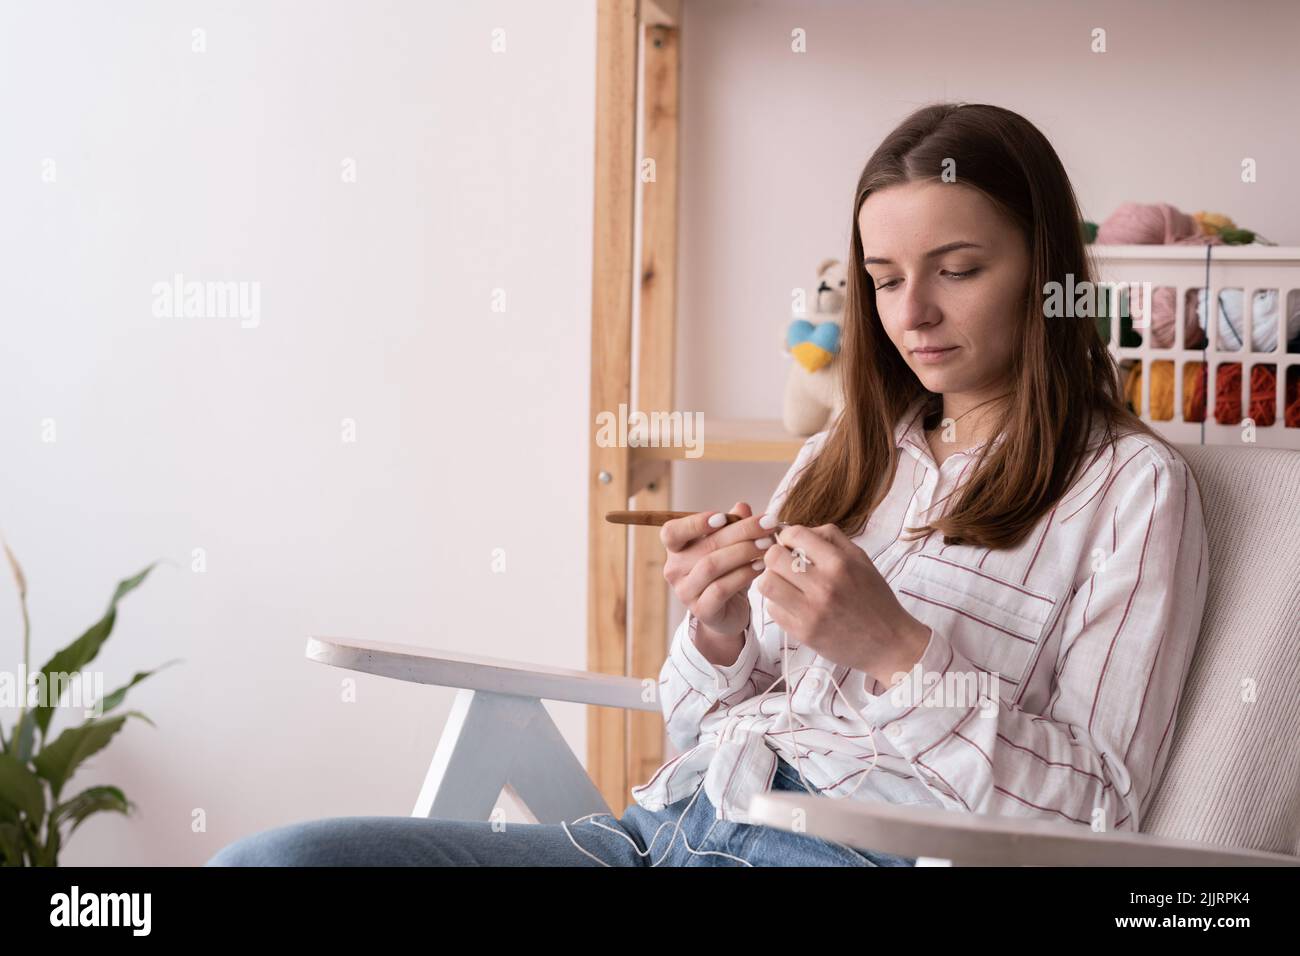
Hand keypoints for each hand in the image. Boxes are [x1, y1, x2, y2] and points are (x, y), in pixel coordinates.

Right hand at [661, 501, 775, 638]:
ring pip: (711, 566)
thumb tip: (742, 506)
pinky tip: (760, 567)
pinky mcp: (701, 610)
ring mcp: (685, 592)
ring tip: (766, 545)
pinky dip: (743, 575)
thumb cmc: (727, 573)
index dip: (695, 523)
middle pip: (704, 546)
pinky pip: (721, 589)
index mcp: (676, 549)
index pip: (672, 532)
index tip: (723, 517)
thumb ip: (734, 525)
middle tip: (767, 526)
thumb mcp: (731, 546)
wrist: (728, 612)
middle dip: (740, 532)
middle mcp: (674, 569)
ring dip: (743, 552)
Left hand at [753, 523, 931, 686]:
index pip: (795, 535)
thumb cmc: (874, 599)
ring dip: (772, 580)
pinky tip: (792, 605)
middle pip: (773, 558)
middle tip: (784, 565)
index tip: (790, 544)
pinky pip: (772, 609)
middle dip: (775, 557)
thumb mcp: (861, 560)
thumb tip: (797, 530)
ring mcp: (812, 611)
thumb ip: (830, 538)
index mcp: (840, 563)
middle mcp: (824, 586)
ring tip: (784, 584)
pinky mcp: (803, 633)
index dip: (787, 536)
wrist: (890, 643)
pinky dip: (778, 604)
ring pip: (766, 583)